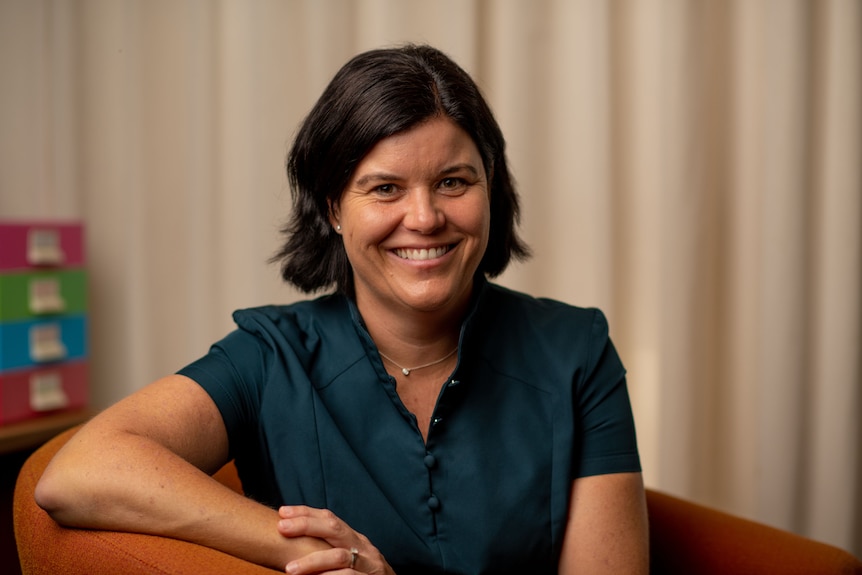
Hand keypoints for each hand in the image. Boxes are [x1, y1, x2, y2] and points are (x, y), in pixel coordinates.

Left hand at [278, 506, 394, 574]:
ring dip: (312, 561)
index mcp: (353, 538)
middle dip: (306, 525)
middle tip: (281, 528)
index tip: (282, 512)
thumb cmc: (364, 574)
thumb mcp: (349, 556)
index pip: (329, 518)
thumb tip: (294, 542)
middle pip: (334, 528)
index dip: (306, 513)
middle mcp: (362, 546)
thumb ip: (329, 548)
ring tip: (290, 569)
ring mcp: (368, 564)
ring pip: (339, 556)